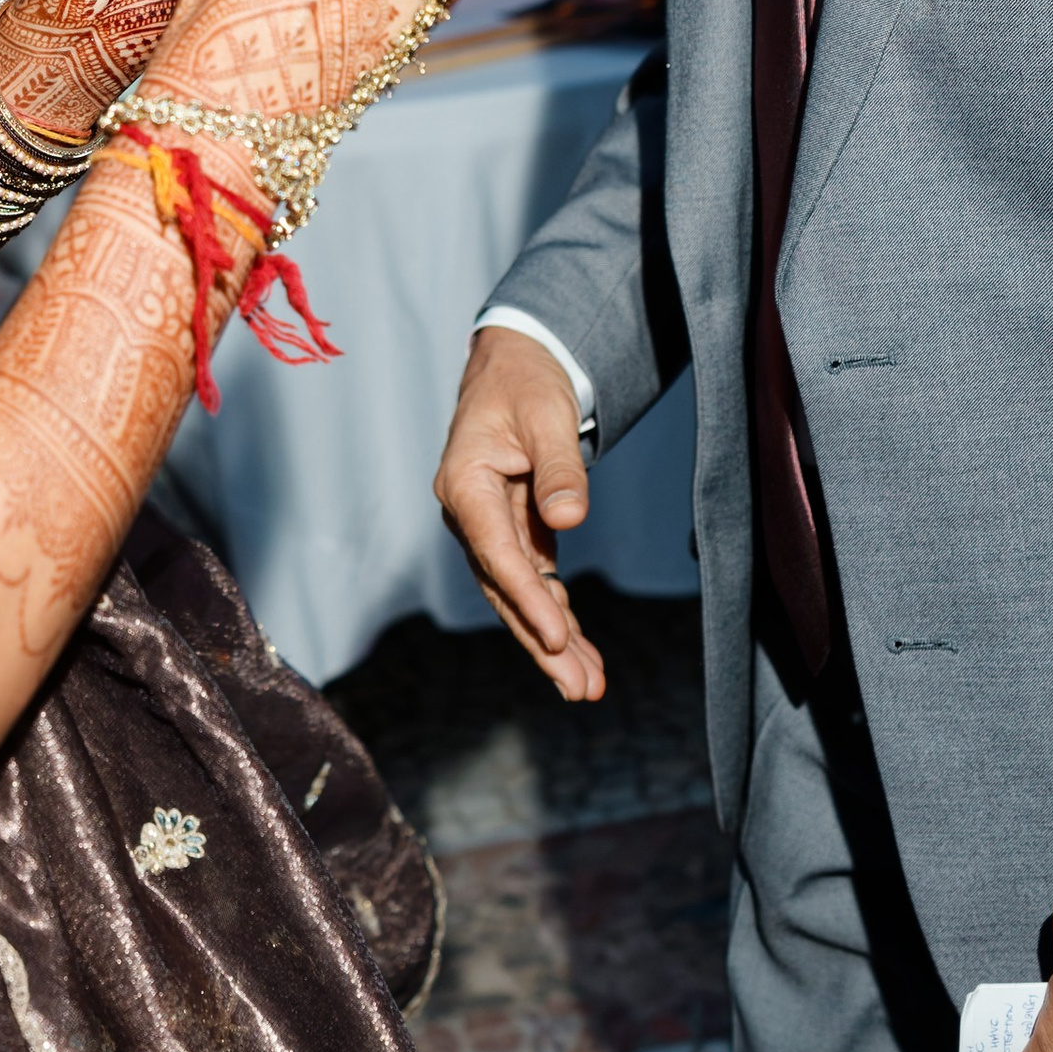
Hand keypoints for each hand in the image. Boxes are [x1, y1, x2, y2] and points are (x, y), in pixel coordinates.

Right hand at [434, 323, 605, 701]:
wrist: (514, 362)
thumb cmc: (527, 381)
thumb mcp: (548, 414)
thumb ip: (559, 468)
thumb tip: (569, 519)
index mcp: (465, 482)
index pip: (496, 552)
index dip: (526, 598)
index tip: (556, 637)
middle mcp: (468, 512)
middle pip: (504, 589)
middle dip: (541, 642)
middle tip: (578, 688)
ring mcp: (488, 526)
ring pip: (518, 594)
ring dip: (552, 641)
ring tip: (588, 685)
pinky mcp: (513, 530)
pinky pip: (534, 581)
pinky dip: (558, 614)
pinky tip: (582, 651)